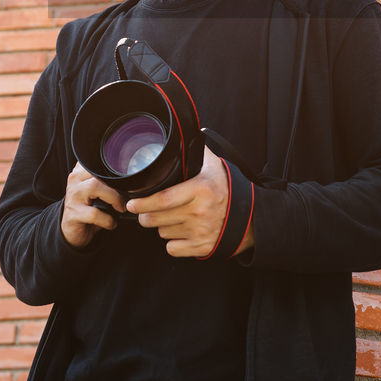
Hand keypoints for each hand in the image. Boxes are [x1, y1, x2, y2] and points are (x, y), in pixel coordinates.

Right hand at [60, 162, 125, 249]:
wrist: (72, 230)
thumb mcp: (96, 191)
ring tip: (121, 208)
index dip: (116, 168)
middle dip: (118, 185)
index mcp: (81, 172)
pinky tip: (111, 223)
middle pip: (99, 172)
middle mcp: (75, 180)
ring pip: (95, 187)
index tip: (128, 179)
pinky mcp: (73, 214)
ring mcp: (73, 196)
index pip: (99, 161)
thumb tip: (132, 177)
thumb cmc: (88, 208)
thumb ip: (107, 180)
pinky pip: (94, 213)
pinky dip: (108, 220)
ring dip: (114, 199)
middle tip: (126, 198)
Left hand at [127, 147, 252, 258]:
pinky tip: (179, 231)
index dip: (142, 203)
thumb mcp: (212, 164)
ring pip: (163, 233)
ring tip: (171, 217)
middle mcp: (199, 212)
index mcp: (200, 189)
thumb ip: (195, 149)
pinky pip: (172, 249)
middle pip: (157, 219)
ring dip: (162, 226)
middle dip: (145, 216)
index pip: (162, 199)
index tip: (132, 204)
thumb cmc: (226, 187)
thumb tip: (180, 132)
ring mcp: (200, 232)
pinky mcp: (201, 247)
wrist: (248, 215)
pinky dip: (172, 242)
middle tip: (144, 211)